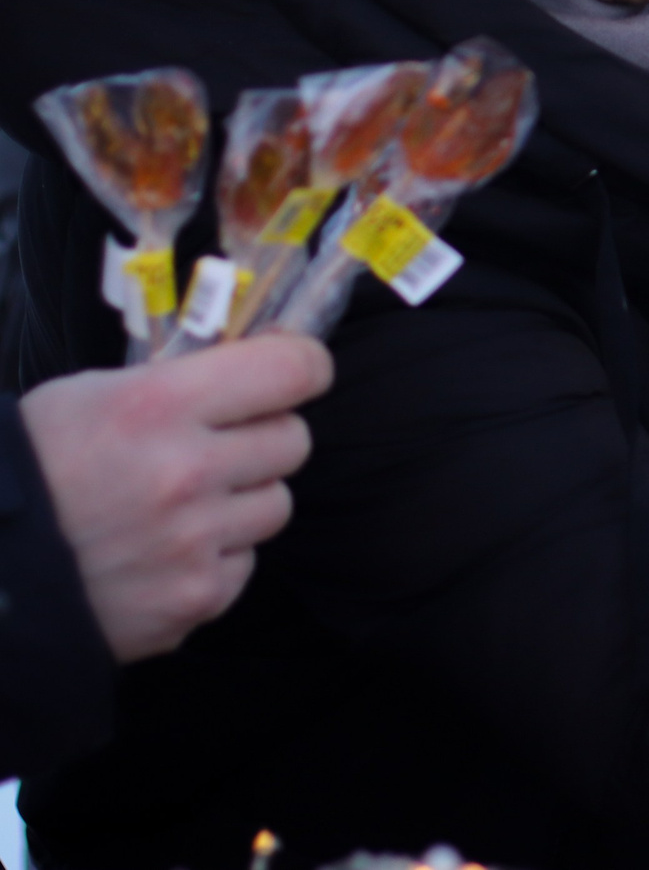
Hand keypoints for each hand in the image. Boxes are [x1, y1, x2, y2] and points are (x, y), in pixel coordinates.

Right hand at [21, 335, 332, 661]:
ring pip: (275, 504)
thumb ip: (178, 382)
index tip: (294, 372)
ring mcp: (194, 543)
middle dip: (261, 439)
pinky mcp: (195, 599)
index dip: (302, 367)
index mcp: (158, 407)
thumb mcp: (90, 396)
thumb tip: (253, 365)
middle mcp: (186, 474)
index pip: (293, 370)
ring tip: (178, 506)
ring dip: (240, 501)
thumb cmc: (31, 470)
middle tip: (214, 447)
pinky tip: (162, 554)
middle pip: (293, 440)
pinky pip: (244, 563)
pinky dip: (214, 557)